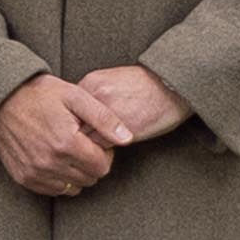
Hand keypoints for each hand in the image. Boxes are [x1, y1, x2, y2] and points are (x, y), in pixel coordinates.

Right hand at [0, 74, 123, 199]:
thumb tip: (128, 138)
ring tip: (68, 150)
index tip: (96, 140)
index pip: (102, 166)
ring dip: (77, 172)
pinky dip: (60, 178)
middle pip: (90, 178)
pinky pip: (54, 190)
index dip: (104, 153)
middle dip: (92, 162)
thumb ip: (104, 118)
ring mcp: (35, 172)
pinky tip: (55, 158)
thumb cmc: (40, 94)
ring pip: (74, 187)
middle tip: (83, 143)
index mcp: (66, 143)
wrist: (1, 100)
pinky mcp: (24, 178)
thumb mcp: (76, 96)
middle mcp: (50, 162)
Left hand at [68, 61, 192, 150]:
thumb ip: (93, 99)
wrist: (172, 86)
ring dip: (85, 149)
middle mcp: (93, 95)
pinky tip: (107, 154)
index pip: (67, 112)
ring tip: (90, 156)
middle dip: (73, 138)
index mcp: (90, 83)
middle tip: (74, 150)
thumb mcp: (114, 83)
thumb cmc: (147, 87)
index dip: (69, 126)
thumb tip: (79, 119)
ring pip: (81, 139)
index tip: (71, 135)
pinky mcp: (119, 128)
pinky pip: (99, 148)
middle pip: (70, 126)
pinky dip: (100, 154)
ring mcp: (105, 111)